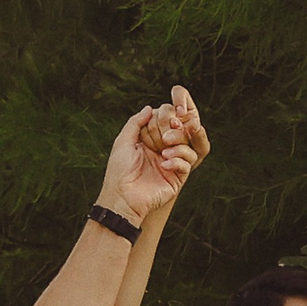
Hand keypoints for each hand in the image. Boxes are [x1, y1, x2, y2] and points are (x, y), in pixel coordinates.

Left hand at [101, 88, 205, 224]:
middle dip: (175, 130)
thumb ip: (135, 122)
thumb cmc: (119, 171)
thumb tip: (150, 108)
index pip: (165, 123)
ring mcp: (171, 164)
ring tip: (163, 152)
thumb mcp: (124, 141)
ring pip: (187, 147)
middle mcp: (162, 151)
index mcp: (150, 141)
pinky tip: (164, 164)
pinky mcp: (177, 178)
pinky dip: (178, 161)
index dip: (166, 118)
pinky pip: (187, 164)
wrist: (123, 197)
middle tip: (166, 134)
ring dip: (178, 145)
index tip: (166, 117)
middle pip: (179, 132)